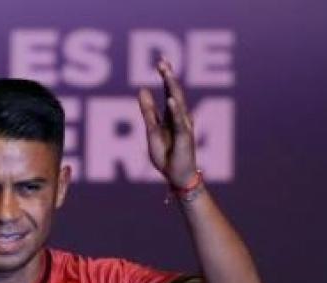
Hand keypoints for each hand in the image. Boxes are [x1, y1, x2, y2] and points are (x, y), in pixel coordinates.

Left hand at [137, 59, 197, 187]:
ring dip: (172, 87)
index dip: (166, 75)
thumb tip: (142, 89)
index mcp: (171, 115)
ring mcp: (184, 125)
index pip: (169, 90)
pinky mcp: (185, 137)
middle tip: (162, 61)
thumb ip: (148, 111)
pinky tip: (170, 100)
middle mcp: (180, 117)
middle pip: (175, 92)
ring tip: (166, 73)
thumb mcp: (152, 131)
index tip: (161, 61)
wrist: (176, 177)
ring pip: (178, 103)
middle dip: (169, 76)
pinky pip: (179, 122)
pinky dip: (175, 111)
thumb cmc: (166, 156)